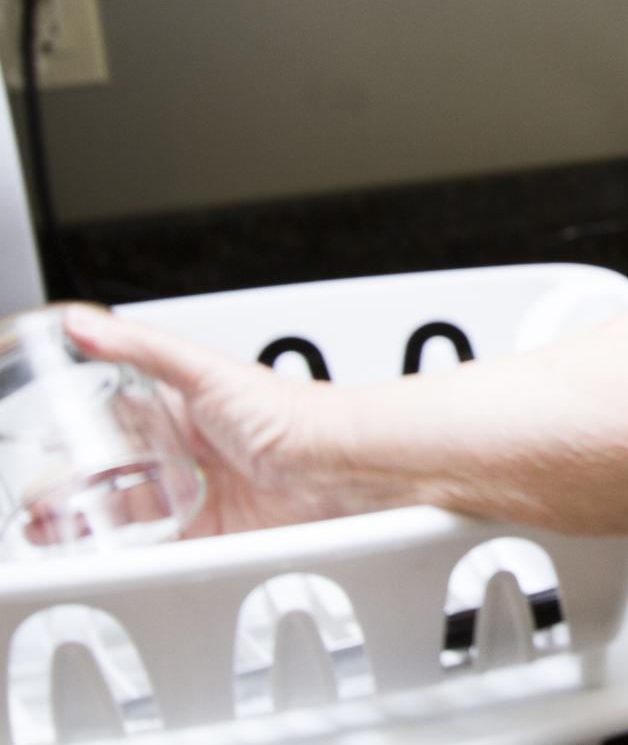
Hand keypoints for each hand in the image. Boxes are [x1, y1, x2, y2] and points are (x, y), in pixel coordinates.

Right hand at [63, 305, 347, 537]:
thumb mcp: (203, 371)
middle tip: (42, 500)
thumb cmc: (285, 411)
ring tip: (54, 529)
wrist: (332, 465)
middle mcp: (187, 452)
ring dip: (93, 522)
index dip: (79, 437)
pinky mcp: (211, 532)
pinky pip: (161, 547)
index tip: (49, 449)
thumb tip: (86, 326)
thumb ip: (142, 347)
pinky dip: (132, 553)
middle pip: (117, 472)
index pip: (116, 423)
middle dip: (76, 486)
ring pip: (132, 511)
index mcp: (180, 410)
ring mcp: (197, 493)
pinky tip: (106, 554)